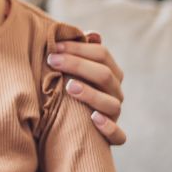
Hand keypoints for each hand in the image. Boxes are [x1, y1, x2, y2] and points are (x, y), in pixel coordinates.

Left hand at [51, 30, 126, 144]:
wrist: (67, 128)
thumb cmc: (68, 89)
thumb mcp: (73, 70)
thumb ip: (81, 52)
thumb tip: (93, 34)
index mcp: (109, 73)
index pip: (102, 54)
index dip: (79, 48)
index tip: (54, 46)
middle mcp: (115, 93)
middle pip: (105, 75)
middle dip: (78, 65)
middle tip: (52, 60)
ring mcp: (114, 115)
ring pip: (112, 104)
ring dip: (91, 94)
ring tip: (70, 87)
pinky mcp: (111, 137)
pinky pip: (118, 135)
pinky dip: (109, 128)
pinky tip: (93, 119)